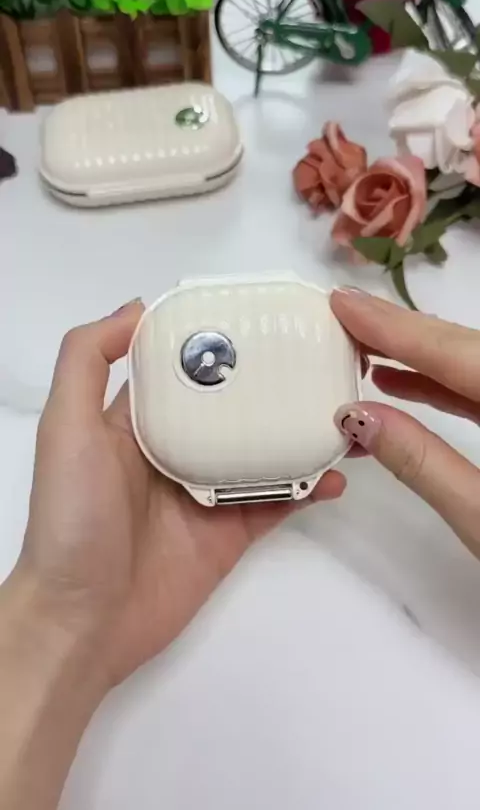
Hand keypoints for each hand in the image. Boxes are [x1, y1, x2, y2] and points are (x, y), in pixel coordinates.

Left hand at [14, 300, 345, 687]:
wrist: (83, 621)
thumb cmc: (72, 518)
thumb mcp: (66, 427)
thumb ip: (88, 361)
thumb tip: (138, 307)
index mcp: (138, 420)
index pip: (184, 366)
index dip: (218, 338)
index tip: (262, 313)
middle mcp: (177, 449)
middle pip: (235, 406)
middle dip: (275, 382)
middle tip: (323, 357)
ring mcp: (209, 491)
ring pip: (265, 450)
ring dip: (302, 431)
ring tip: (344, 410)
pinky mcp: (232, 532)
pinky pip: (279, 501)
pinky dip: (308, 487)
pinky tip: (334, 474)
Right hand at [330, 288, 479, 558]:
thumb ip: (423, 464)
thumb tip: (358, 416)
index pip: (458, 354)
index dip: (396, 327)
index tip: (344, 304)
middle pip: (468, 349)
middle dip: (403, 332)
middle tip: (343, 318)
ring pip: (476, 366)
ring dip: (420, 357)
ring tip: (361, 352)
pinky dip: (444, 384)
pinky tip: (402, 384)